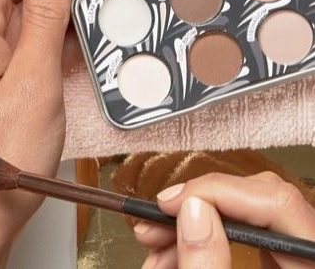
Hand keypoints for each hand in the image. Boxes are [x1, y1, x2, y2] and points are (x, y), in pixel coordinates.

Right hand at [134, 172, 314, 268]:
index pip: (274, 199)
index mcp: (312, 262)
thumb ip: (209, 263)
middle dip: (194, 209)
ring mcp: (293, 256)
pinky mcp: (275, 259)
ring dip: (189, 226)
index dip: (215, 191)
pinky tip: (172, 251)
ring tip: (154, 246)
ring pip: (241, 214)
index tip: (170, 203)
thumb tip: (191, 209)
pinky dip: (201, 237)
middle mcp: (308, 253)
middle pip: (254, 201)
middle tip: (155, 222)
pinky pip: (238, 231)